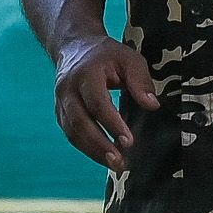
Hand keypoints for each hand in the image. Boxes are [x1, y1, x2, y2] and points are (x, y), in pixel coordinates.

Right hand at [51, 33, 159, 171]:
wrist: (75, 47)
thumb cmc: (107, 55)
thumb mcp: (129, 59)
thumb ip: (140, 81)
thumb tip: (152, 105)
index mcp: (86, 74)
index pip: (97, 104)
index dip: (112, 124)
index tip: (129, 141)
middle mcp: (68, 89)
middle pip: (80, 123)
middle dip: (100, 145)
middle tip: (119, 162)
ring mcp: (61, 102)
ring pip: (73, 132)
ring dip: (93, 152)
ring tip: (115, 165)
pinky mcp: (60, 113)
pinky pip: (71, 134)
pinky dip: (87, 148)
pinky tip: (104, 157)